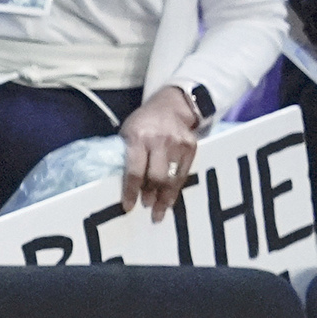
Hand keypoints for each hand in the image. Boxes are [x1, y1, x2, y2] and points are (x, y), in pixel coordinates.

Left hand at [121, 87, 203, 218]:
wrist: (170, 105)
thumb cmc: (143, 123)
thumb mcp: (127, 132)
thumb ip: (127, 155)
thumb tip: (124, 185)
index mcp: (138, 137)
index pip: (134, 171)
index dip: (131, 191)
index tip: (128, 207)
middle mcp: (159, 141)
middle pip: (156, 177)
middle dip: (151, 196)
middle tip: (147, 208)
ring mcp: (178, 144)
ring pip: (172, 179)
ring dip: (165, 198)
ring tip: (159, 212)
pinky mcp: (192, 147)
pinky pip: (183, 174)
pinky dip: (176, 188)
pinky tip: (170, 199)